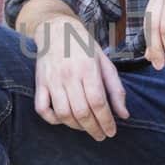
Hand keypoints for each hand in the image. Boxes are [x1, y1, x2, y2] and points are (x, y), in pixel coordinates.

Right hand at [32, 15, 128, 139]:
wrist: (57, 29)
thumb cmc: (85, 47)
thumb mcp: (105, 63)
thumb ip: (116, 90)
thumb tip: (124, 115)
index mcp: (88, 69)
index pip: (98, 102)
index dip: (106, 121)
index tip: (111, 132)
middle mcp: (69, 75)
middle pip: (81, 111)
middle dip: (93, 128)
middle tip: (101, 135)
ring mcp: (52, 80)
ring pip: (63, 113)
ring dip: (76, 126)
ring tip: (86, 128)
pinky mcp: (40, 83)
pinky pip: (42, 109)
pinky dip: (53, 119)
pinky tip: (64, 120)